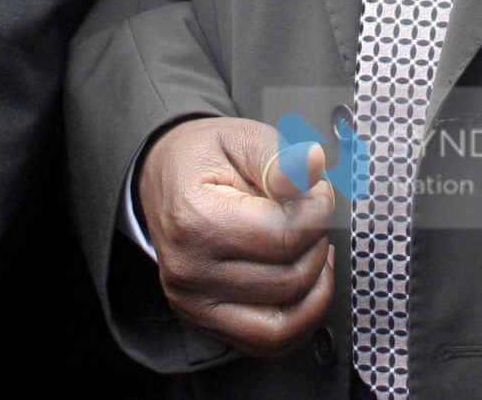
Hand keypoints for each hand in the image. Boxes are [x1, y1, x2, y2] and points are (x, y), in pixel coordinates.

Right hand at [134, 117, 335, 359]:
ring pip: (283, 325)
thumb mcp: (242, 138)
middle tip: (311, 216)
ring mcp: (193, 304)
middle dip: (318, 245)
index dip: (318, 210)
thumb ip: (280, 157)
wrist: (163, 177)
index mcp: (195, 220)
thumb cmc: (204, 158)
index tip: (316, 191)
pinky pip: (268, 344)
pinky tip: (304, 284)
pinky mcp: (203, 321)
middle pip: (289, 281)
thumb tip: (313, 164)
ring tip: (312, 252)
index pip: (285, 236)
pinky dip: (300, 320)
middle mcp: (188, 272)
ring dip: (316, 288)